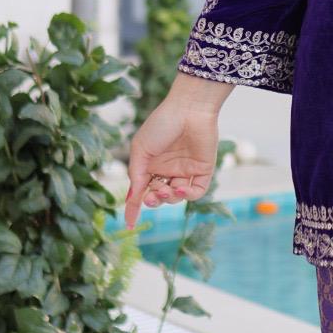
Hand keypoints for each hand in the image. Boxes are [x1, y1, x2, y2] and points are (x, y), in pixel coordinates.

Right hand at [124, 86, 223, 227]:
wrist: (188, 108)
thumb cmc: (161, 125)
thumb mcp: (141, 150)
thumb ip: (136, 175)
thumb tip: (132, 199)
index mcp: (151, 164)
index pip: (142, 190)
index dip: (135, 207)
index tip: (128, 224)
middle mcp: (168, 169)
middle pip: (159, 196)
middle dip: (153, 200)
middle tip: (151, 197)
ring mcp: (186, 171)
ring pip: (176, 197)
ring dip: (169, 197)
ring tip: (165, 189)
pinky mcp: (203, 170)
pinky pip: (197, 191)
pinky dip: (188, 195)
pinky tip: (181, 188)